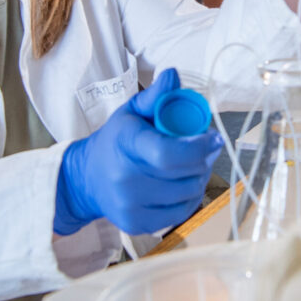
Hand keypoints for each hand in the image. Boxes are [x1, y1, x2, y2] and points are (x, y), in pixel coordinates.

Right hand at [54, 69, 221, 235]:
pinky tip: (180, 184)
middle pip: (185, 175)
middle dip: (204, 159)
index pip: (168, 153)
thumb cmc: (117, 140)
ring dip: (199, 178)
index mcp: (126, 144)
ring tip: (191, 165)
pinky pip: (181, 213)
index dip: (199, 147)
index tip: (213, 137)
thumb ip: (156, 96)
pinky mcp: (138, 225)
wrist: (87, 178)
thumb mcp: (132, 111)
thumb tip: (173, 75)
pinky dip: (189, 197)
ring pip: (189, 194)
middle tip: (205, 148)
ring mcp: (130, 205)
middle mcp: (125, 179)